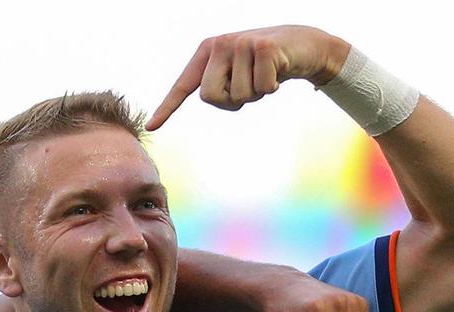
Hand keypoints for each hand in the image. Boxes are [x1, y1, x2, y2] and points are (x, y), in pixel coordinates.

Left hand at [145, 26, 349, 129]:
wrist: (301, 45)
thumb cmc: (264, 65)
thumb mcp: (238, 75)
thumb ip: (220, 85)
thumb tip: (210, 96)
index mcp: (207, 52)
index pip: (183, 85)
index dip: (168, 107)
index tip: (152, 126)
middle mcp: (219, 44)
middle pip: (210, 97)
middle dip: (231, 102)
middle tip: (248, 87)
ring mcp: (240, 43)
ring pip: (239, 96)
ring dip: (256, 94)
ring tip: (265, 75)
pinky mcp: (263, 47)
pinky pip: (262, 88)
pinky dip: (272, 87)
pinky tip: (278, 70)